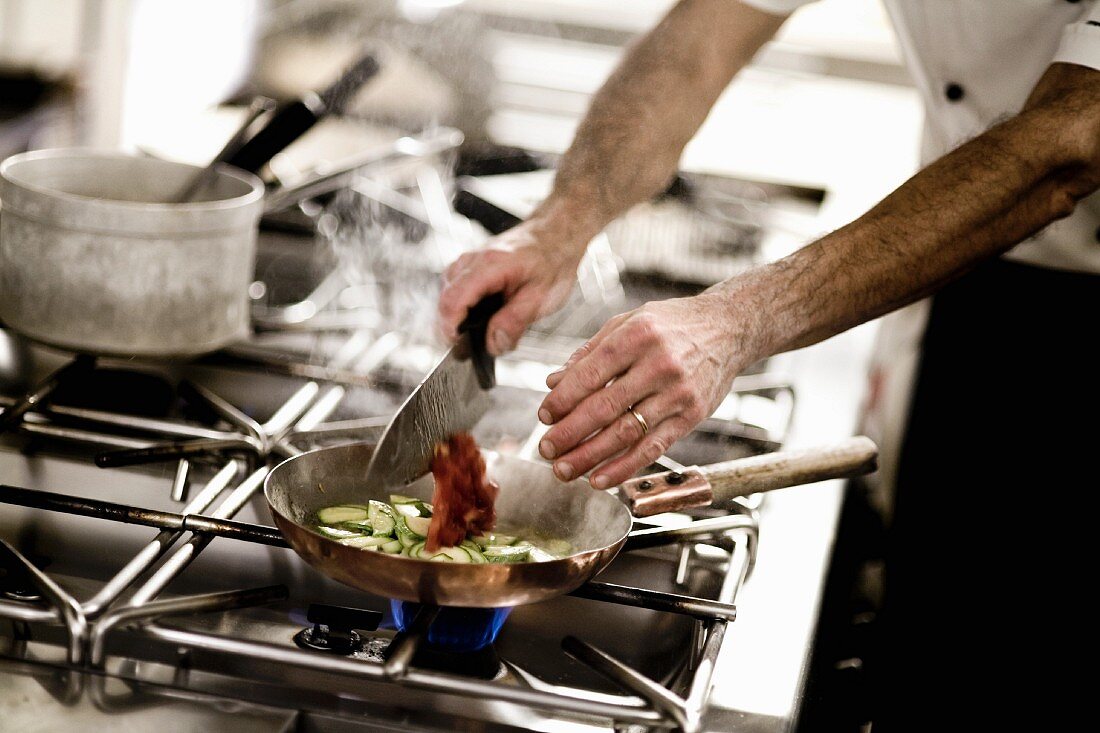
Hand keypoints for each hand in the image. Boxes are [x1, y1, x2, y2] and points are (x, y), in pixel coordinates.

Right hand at [437, 223, 582, 354]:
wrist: (555, 234)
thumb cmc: (552, 261)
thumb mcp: (542, 297)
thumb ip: (516, 321)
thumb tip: (493, 344)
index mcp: (490, 265)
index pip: (453, 299)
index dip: (450, 328)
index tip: (459, 347)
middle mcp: (471, 260)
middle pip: (445, 300)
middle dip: (454, 329)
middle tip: (474, 349)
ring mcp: (467, 262)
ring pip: (447, 296)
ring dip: (459, 319)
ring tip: (480, 334)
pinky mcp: (468, 267)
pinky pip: (454, 291)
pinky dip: (463, 309)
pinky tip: (480, 319)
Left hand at [536, 292, 750, 488]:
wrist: (729, 328)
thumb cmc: (672, 324)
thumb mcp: (628, 322)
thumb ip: (590, 352)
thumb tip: (553, 382)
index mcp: (636, 336)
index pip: (590, 374)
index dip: (562, 399)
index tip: (544, 416)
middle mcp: (658, 364)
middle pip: (604, 407)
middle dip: (569, 432)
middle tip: (546, 449)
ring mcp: (677, 393)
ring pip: (626, 432)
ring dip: (590, 456)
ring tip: (564, 469)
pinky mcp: (692, 415)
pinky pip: (653, 447)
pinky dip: (623, 467)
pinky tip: (599, 479)